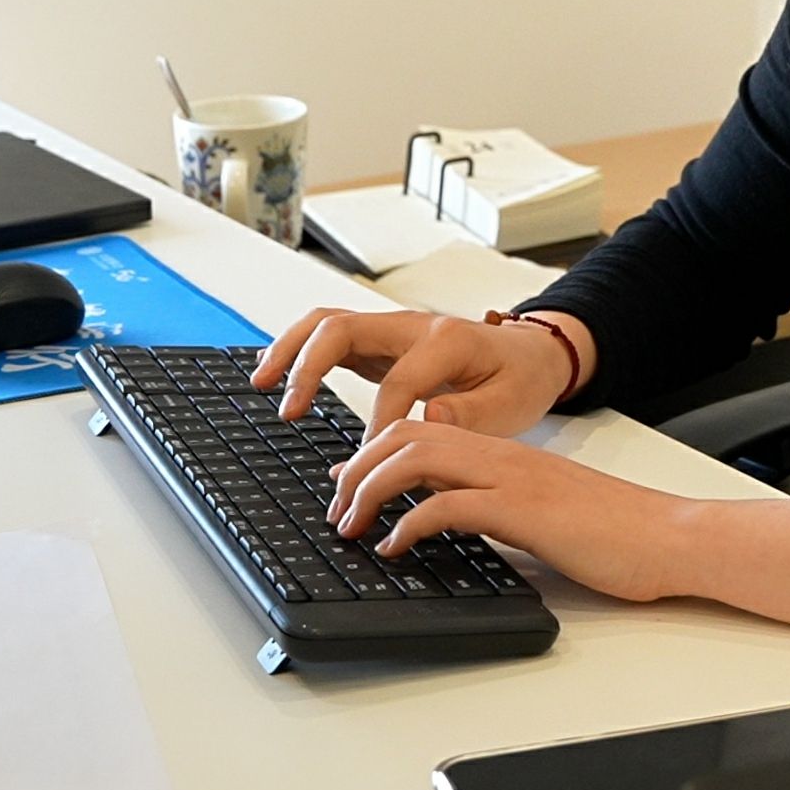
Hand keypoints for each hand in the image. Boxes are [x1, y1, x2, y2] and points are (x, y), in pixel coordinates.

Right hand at [251, 306, 584, 438]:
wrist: (529, 354)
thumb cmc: (519, 379)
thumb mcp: (512, 404)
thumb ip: (472, 414)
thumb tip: (429, 417)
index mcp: (446, 341)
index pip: (398, 381)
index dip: (379, 425)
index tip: (369, 466)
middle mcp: (411, 327)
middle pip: (342, 327)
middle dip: (308, 366)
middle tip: (288, 411)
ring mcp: (391, 331)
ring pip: (326, 323)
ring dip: (289, 349)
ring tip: (260, 383)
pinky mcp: (379, 342)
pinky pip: (330, 336)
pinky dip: (298, 350)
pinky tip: (274, 372)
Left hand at [325, 420, 692, 602]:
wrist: (669, 536)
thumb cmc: (614, 531)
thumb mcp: (540, 510)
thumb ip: (494, 505)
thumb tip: (445, 521)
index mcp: (504, 452)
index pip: (422, 429)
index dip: (371, 451)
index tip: (341, 480)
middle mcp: (501, 455)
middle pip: (406, 434)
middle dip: (356, 468)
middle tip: (333, 506)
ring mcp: (511, 479)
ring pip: (416, 457)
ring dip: (369, 490)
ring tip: (350, 524)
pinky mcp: (522, 511)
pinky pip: (447, 505)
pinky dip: (409, 524)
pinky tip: (394, 547)